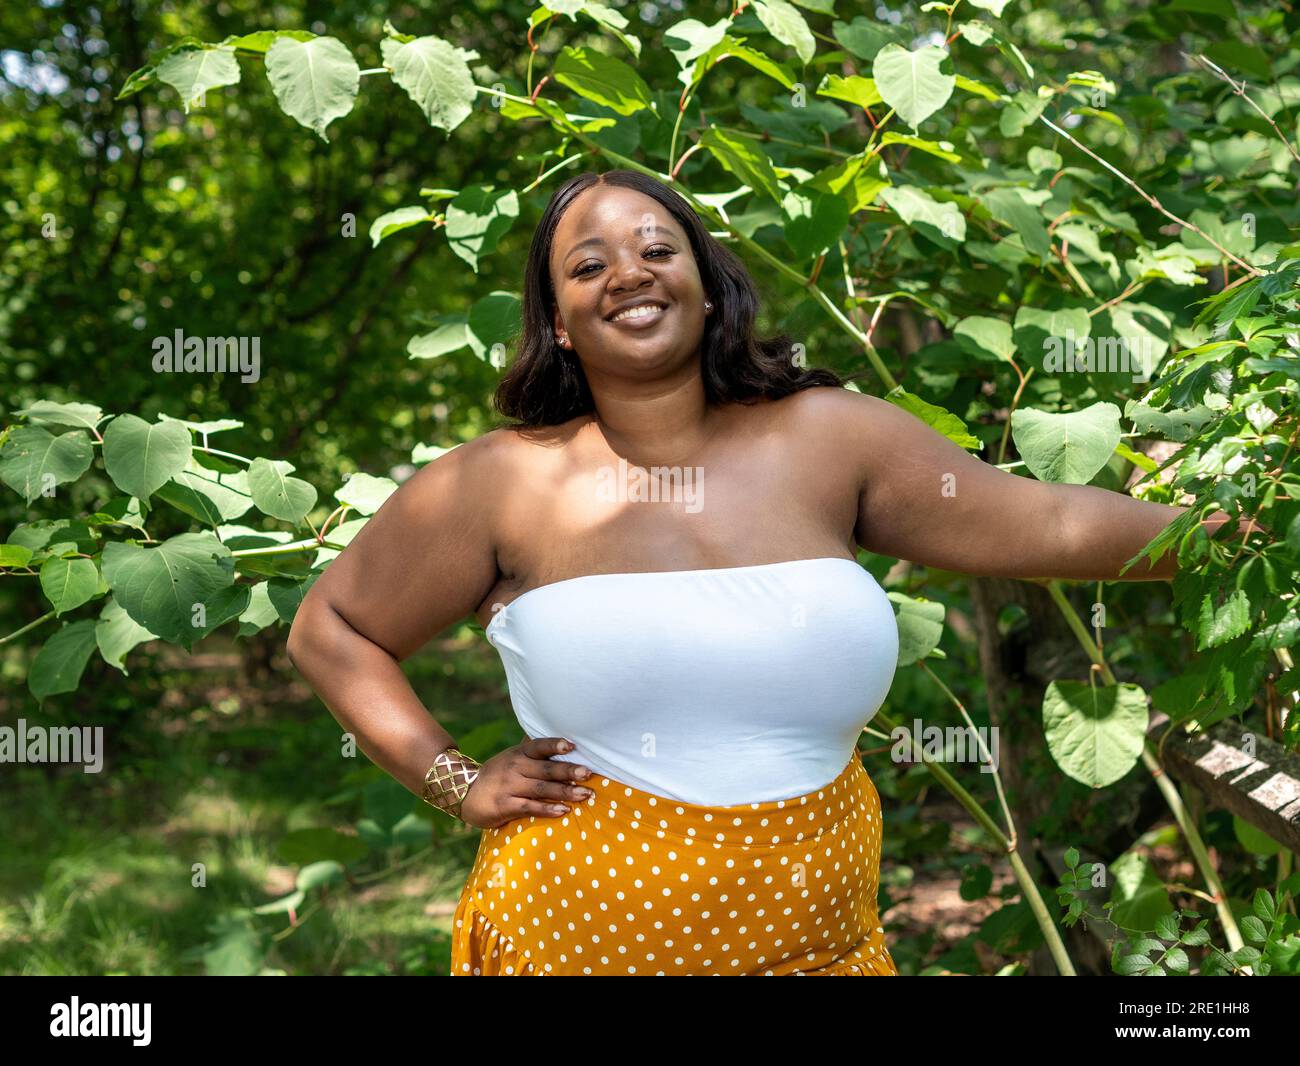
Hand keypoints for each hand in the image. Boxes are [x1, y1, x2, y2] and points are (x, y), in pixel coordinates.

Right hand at [458, 736, 593, 828]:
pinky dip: (547, 809)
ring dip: (564, 792)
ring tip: (585, 794)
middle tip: (588, 773)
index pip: (538, 746)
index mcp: (519, 754)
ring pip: (541, 789)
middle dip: (568, 771)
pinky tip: (563, 811)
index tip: (572, 746)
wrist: (463, 791)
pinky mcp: (505, 805)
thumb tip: (560, 737)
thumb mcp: (512, 756)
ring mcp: (510, 786)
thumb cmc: (497, 773)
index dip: (554, 745)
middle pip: (546, 769)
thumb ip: (533, 749)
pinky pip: (529, 807)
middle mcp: (515, 768)